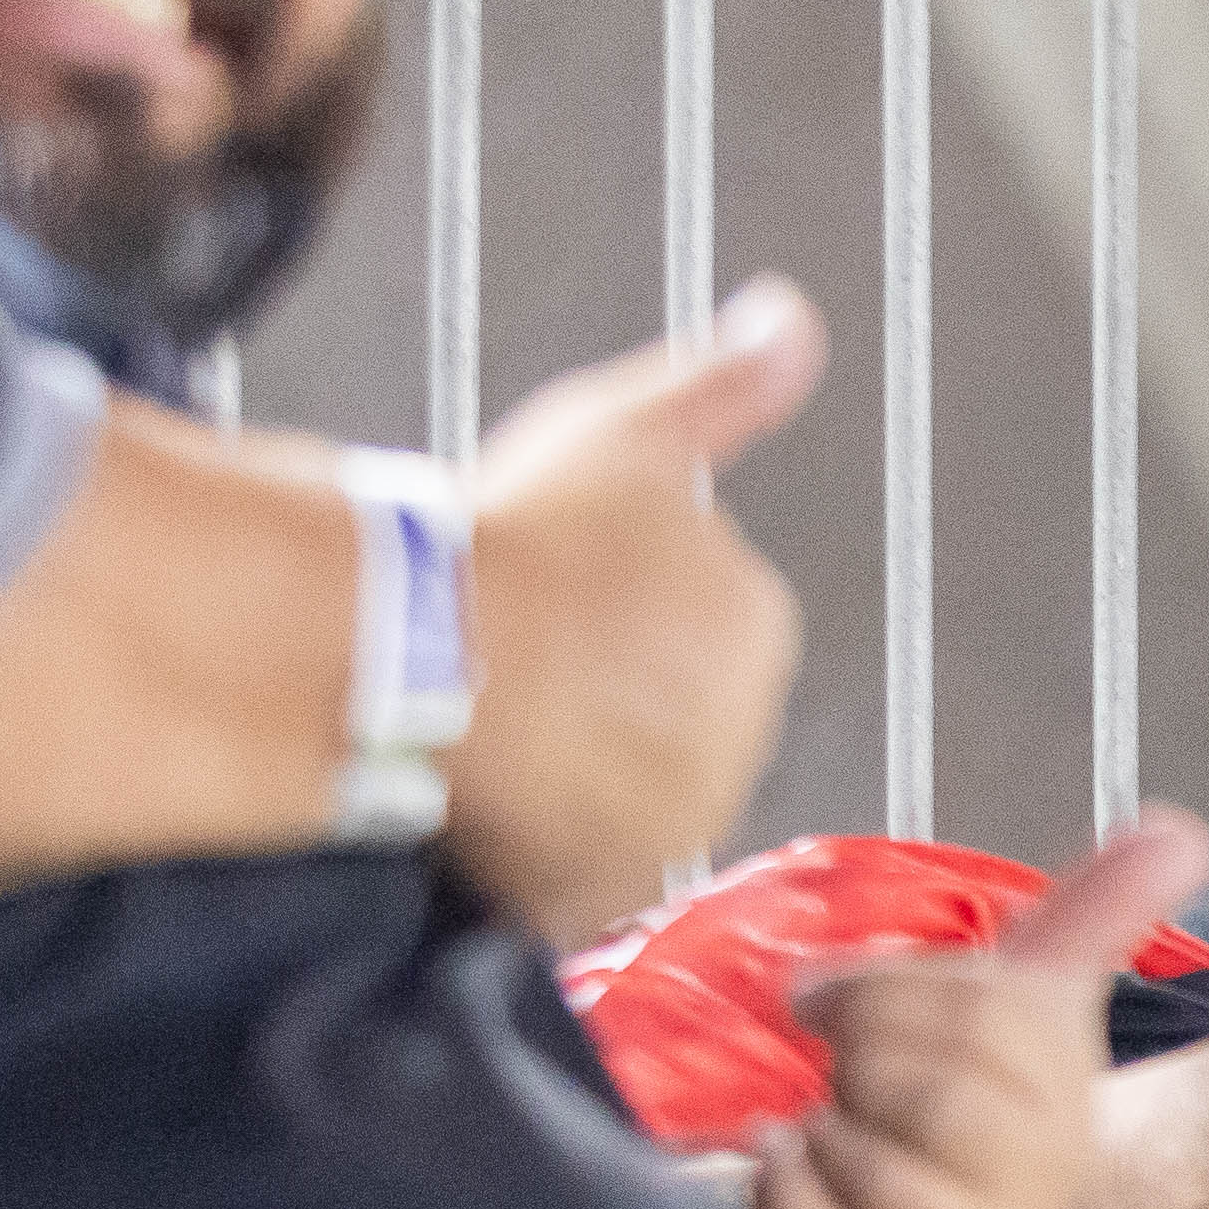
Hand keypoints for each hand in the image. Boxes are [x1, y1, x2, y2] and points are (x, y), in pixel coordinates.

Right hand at [449, 281, 825, 948]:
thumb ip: (722, 382)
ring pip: (613, 782)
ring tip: (484, 710)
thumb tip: (792, 323)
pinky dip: (534, 834)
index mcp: (757, 620)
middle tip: (506, 646)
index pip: (694, 619)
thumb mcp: (624, 427)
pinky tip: (481, 784)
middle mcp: (744, 730)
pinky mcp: (609, 886)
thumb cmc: (510, 537)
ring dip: (563, 756)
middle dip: (593, 681)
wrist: (416, 651)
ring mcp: (678, 816)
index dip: (606, 600)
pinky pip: (572, 861)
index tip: (544, 585)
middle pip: (658, 705)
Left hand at [756, 810, 1208, 1208]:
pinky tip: (803, 1201)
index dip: (884, 992)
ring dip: (813, 1139)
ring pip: (860, 1139)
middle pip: (920, 1068)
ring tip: (835, 1159)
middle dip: (851, 1064)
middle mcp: (1042, 1175)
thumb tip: (1182, 828)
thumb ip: (1093, 922)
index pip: (989, 1005)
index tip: (830, 1006)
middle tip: (845, 1093)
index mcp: (1067, 1093)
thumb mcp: (1026, 1026)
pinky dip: (780, 1193)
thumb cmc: (959, 1160)